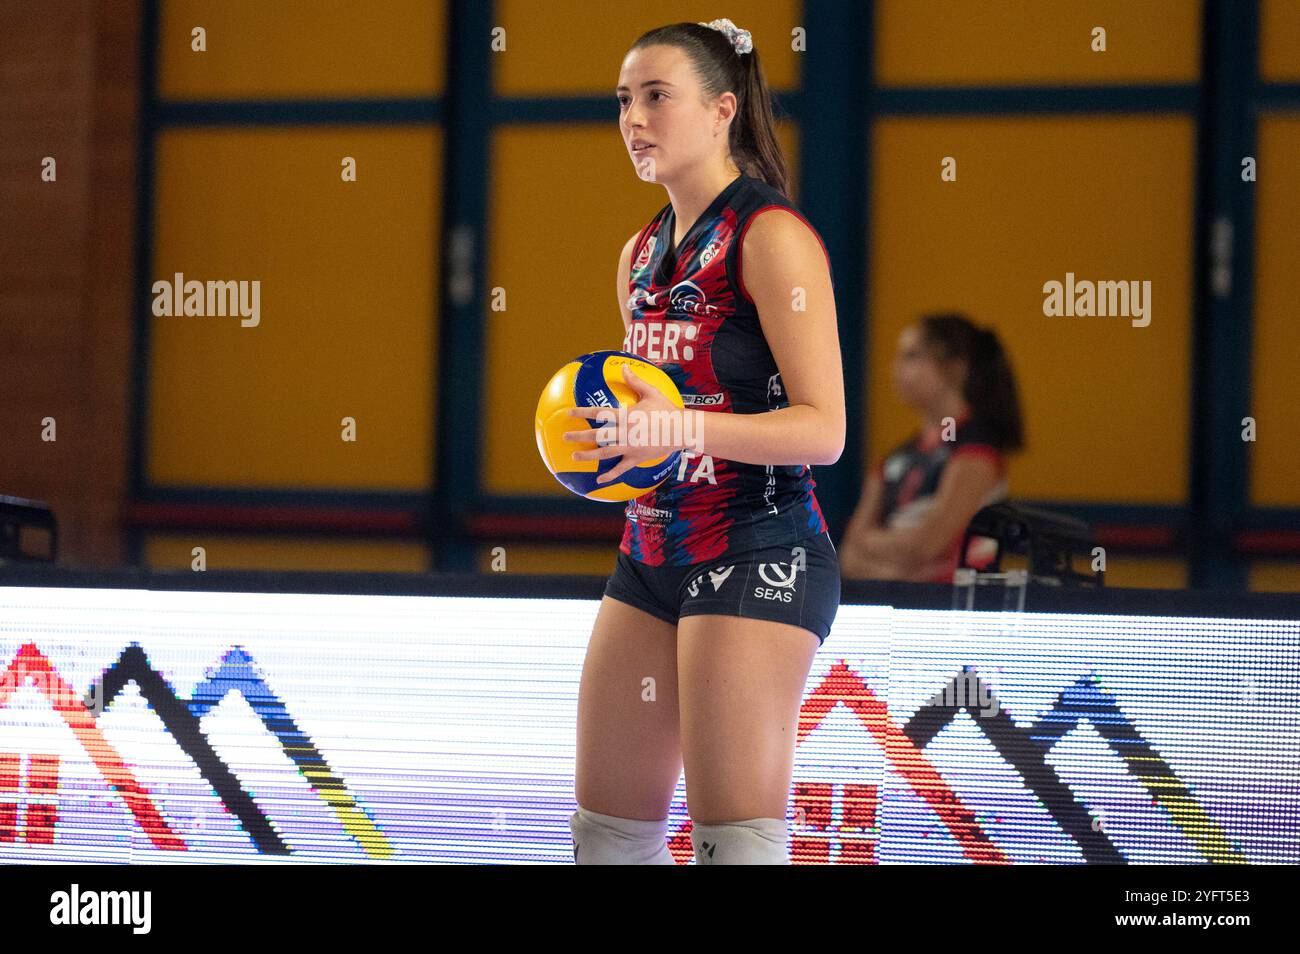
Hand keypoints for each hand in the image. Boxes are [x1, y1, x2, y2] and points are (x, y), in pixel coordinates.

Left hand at [564, 364, 686, 484]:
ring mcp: (631, 447)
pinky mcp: (637, 458)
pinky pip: (621, 469)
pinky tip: (599, 480)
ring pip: (605, 452)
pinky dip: (610, 475)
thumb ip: (635, 381)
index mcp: (626, 416)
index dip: (582, 412)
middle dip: (580, 436)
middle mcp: (626, 432)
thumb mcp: (651, 392)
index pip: (599, 413)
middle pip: (598, 435)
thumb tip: (624, 366)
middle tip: (565, 438)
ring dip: (588, 455)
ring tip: (575, 456)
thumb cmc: (667, 409)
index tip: (568, 413)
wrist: (682, 430)